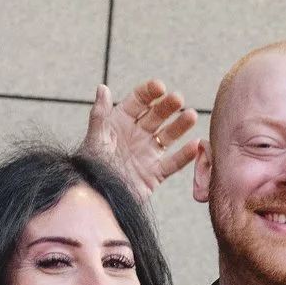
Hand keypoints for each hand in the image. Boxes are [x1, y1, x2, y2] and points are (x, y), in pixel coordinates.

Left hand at [82, 80, 201, 203]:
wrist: (94, 197)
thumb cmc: (90, 167)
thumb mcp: (94, 138)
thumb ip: (100, 114)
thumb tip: (102, 88)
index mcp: (121, 122)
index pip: (138, 102)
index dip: (149, 93)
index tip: (159, 87)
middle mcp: (137, 135)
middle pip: (156, 116)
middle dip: (167, 106)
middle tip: (178, 98)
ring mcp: (148, 154)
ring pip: (168, 136)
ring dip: (180, 126)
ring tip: (191, 115)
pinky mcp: (155, 174)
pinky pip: (172, 163)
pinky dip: (185, 156)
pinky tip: (195, 145)